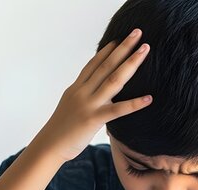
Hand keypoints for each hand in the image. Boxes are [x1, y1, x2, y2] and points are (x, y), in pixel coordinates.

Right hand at [35, 29, 152, 161]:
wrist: (49, 146)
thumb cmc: (61, 130)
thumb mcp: (70, 106)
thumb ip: (83, 96)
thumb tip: (94, 92)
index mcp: (76, 88)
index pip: (94, 64)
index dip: (107, 51)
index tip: (118, 39)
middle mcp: (82, 92)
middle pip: (106, 65)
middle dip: (123, 48)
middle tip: (137, 34)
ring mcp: (88, 104)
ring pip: (114, 80)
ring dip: (131, 63)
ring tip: (145, 51)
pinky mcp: (93, 119)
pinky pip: (118, 110)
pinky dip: (134, 104)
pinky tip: (149, 98)